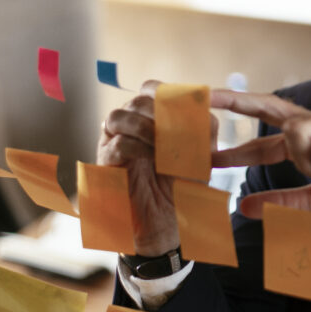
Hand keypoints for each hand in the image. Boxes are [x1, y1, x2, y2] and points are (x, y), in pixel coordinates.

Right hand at [98, 79, 217, 255]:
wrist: (169, 222)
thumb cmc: (184, 186)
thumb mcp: (202, 153)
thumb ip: (204, 127)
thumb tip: (201, 101)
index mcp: (151, 119)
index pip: (151, 89)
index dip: (164, 92)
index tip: (182, 104)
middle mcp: (130, 126)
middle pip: (136, 100)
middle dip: (158, 111)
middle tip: (175, 129)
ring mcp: (114, 143)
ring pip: (118, 117)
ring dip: (145, 127)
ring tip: (163, 145)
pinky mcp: (106, 165)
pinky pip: (116, 144)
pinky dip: (138, 147)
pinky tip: (154, 159)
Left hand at [210, 90, 310, 218]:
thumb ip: (282, 202)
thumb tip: (243, 207)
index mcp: (308, 142)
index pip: (264, 137)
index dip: (236, 146)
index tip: (208, 154)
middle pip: (271, 106)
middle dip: (238, 101)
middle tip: (209, 98)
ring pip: (296, 135)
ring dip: (308, 163)